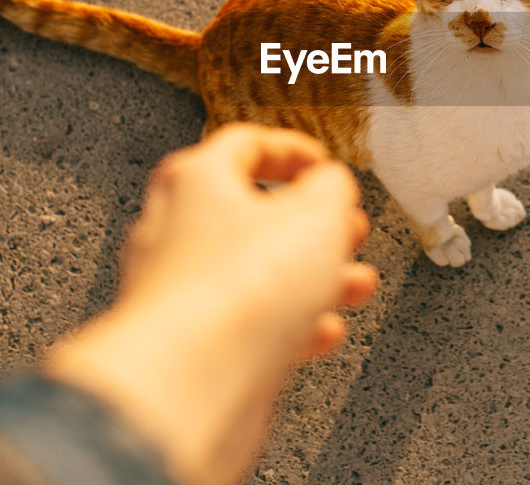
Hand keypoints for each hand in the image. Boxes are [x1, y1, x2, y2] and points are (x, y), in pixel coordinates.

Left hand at [44, 123, 377, 484]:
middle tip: (347, 229)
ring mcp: (177, 291)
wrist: (193, 383)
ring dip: (312, 278)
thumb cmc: (240, 289)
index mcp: (195, 180)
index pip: (244, 146)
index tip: (322, 164)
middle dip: (312, 225)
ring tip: (355, 284)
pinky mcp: (188, 344)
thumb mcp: (317, 214)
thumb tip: (331, 184)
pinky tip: (321, 332)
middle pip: (251, 214)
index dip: (292, 151)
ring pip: (254, 273)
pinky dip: (289, 325)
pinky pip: (244, 325)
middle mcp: (174, 230)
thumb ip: (331, 188)